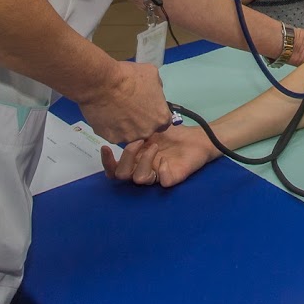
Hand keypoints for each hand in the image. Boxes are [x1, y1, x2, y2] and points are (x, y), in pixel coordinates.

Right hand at [74, 60, 171, 144]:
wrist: (101, 84)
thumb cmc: (129, 77)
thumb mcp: (152, 74)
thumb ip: (157, 88)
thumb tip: (153, 93)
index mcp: (160, 117)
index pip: (162, 122)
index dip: (154, 114)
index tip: (146, 108)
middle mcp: (147, 132)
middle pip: (146, 129)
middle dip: (140, 121)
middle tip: (129, 108)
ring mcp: (129, 137)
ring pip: (130, 134)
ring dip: (125, 125)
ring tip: (116, 110)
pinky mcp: (112, 139)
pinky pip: (114, 134)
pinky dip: (111, 126)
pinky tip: (106, 114)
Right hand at [101, 125, 218, 186]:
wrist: (196, 138)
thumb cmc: (172, 134)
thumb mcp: (150, 126)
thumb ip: (136, 128)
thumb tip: (121, 121)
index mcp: (135, 160)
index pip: (115, 169)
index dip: (107, 162)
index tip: (106, 147)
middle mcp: (143, 169)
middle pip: (122, 176)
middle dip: (126, 157)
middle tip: (139, 141)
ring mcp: (157, 175)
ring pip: (139, 179)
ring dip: (144, 161)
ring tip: (155, 146)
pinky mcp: (172, 178)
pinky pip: (162, 181)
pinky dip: (162, 170)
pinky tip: (166, 161)